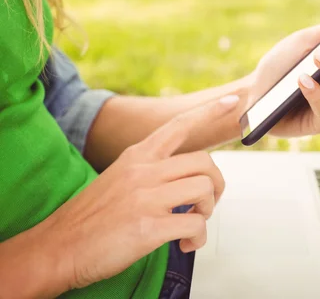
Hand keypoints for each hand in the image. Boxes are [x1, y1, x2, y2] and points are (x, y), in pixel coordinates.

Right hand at [36, 97, 237, 291]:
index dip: (209, 111)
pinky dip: (198, 237)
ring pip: (204, 189)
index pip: (180, 125)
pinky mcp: (148, 226)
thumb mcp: (120, 177)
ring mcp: (146, 197)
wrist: (57, 247)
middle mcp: (143, 170)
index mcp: (137, 156)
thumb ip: (152, 170)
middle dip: (216, 185)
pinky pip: (195, 224)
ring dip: (207, 211)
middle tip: (206, 204)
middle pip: (205, 162)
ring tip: (191, 225)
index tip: (233, 101)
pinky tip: (185, 244)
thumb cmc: (92, 216)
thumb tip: (188, 176)